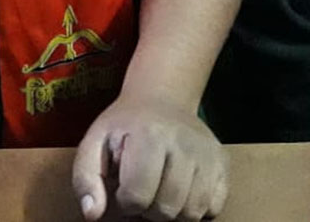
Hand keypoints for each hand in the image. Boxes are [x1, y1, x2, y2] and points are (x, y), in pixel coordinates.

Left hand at [72, 94, 228, 220]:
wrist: (162, 98)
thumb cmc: (125, 125)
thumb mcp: (94, 143)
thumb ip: (85, 179)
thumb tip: (92, 214)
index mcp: (149, 135)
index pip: (137, 197)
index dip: (125, 201)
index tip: (123, 185)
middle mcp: (185, 143)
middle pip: (166, 209)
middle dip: (149, 209)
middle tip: (143, 189)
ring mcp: (208, 153)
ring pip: (192, 213)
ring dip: (173, 211)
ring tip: (161, 190)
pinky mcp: (224, 162)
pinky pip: (214, 208)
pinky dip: (196, 207)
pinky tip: (182, 189)